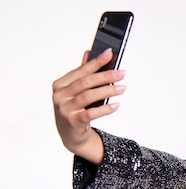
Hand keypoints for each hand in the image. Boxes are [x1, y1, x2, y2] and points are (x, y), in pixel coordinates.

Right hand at [52, 48, 126, 164]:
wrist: (71, 136)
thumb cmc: (75, 110)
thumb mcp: (76, 92)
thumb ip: (82, 74)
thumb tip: (88, 52)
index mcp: (60, 84)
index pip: (81, 71)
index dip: (96, 62)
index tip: (109, 53)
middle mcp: (60, 95)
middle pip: (85, 82)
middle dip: (105, 76)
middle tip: (121, 73)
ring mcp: (64, 109)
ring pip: (88, 96)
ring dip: (108, 91)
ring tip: (122, 88)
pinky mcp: (72, 121)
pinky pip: (91, 113)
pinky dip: (105, 109)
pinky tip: (116, 105)